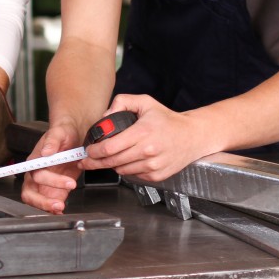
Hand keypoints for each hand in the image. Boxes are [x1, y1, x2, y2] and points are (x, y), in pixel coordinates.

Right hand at [20, 122, 82, 213]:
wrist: (72, 136)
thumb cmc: (64, 133)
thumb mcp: (60, 132)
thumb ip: (53, 140)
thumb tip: (46, 151)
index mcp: (36, 160)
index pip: (36, 174)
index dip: (49, 182)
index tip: (69, 184)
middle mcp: (36, 174)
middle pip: (30, 193)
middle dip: (43, 201)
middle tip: (60, 204)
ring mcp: (43, 184)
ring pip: (36, 201)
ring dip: (46, 207)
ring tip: (61, 208)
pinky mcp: (53, 190)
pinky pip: (48, 203)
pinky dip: (53, 210)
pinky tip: (62, 211)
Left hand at [82, 95, 213, 182]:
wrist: (192, 136)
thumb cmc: (167, 119)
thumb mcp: (145, 102)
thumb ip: (122, 102)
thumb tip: (105, 116)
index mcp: (143, 133)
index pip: (110, 148)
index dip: (94, 151)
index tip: (87, 151)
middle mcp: (148, 152)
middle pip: (112, 162)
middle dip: (95, 162)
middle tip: (86, 160)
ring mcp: (153, 166)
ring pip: (121, 170)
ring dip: (111, 165)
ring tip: (107, 158)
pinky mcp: (157, 176)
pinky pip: (133, 175)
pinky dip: (126, 169)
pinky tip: (127, 160)